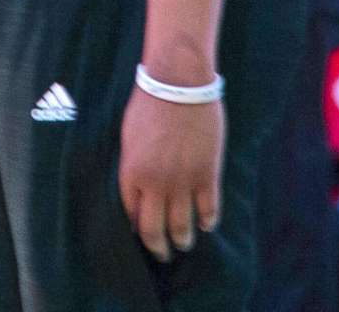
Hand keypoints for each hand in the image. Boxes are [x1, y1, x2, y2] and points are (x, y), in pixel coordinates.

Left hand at [119, 87, 223, 262]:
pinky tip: (207, 225)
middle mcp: (155, 184)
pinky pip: (209, 209)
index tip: (141, 235)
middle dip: (158, 247)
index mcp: (132, 173)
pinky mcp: (207, 174)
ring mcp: (183, 181)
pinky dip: (207, 221)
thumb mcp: (129, 137)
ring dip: (183, 240)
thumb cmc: (150, 104)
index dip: (136, 229)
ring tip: (184, 245)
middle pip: (154, 230)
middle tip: (162, 255)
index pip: (131, 215)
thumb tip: (137, 189)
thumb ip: (133, 166)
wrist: (179, 83)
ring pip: (183, 227)